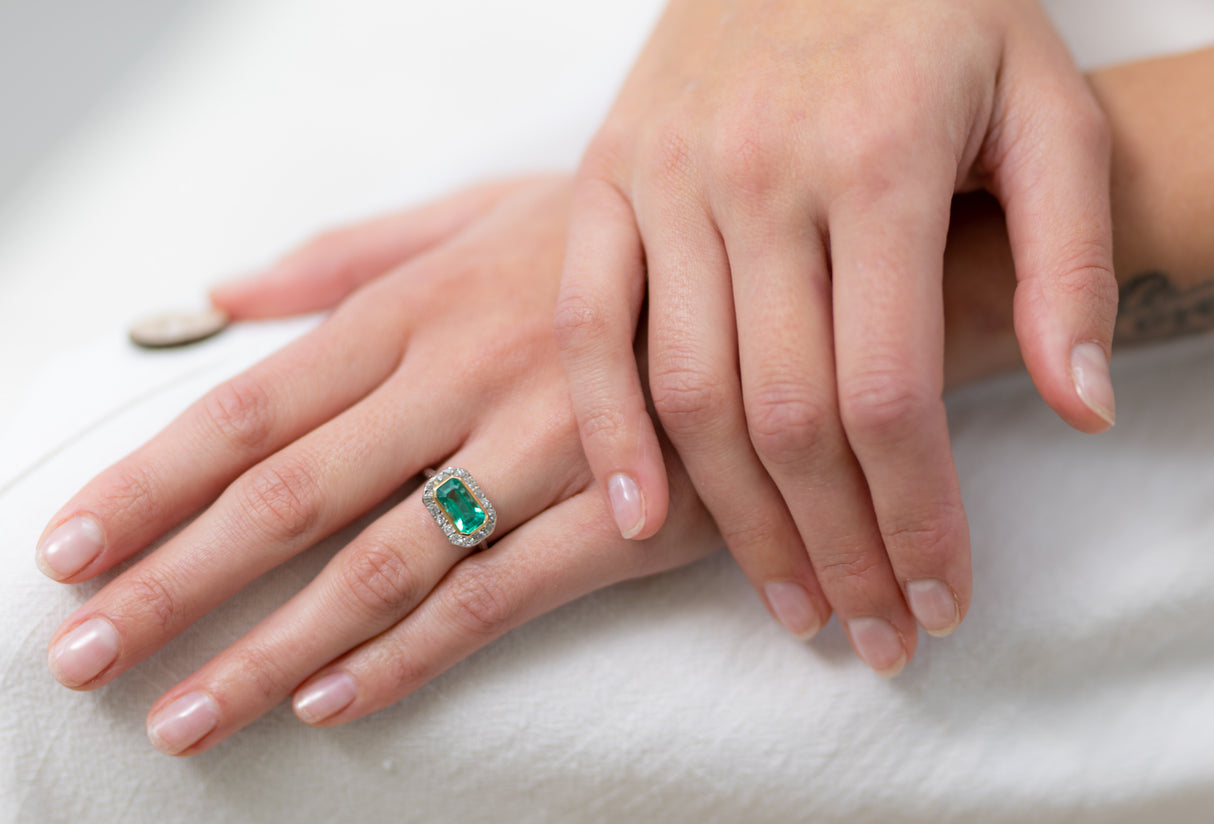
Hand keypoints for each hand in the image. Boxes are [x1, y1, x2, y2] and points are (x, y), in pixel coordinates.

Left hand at [36, 177, 715, 755]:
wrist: (779, 277)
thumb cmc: (615, 244)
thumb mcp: (486, 211)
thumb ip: (353, 253)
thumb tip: (228, 292)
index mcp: (419, 306)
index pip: (251, 408)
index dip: (149, 485)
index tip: (68, 551)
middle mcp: (461, 378)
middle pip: (285, 496)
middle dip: (171, 585)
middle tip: (80, 657)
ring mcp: (538, 451)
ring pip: (376, 566)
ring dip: (268, 648)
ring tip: (183, 715)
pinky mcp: (616, 517)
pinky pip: (494, 599)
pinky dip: (407, 655)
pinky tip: (332, 700)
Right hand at [554, 0, 1117, 672]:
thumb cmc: (933, 12)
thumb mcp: (1042, 102)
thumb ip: (1069, 253)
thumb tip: (1076, 411)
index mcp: (874, 162)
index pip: (887, 393)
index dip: (915, 518)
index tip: (939, 600)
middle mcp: (753, 179)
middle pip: (786, 414)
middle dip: (836, 546)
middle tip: (871, 635)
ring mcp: (662, 180)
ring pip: (687, 391)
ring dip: (737, 520)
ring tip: (791, 604)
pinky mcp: (603, 181)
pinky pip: (585, 324)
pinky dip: (607, 427)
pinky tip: (638, 517)